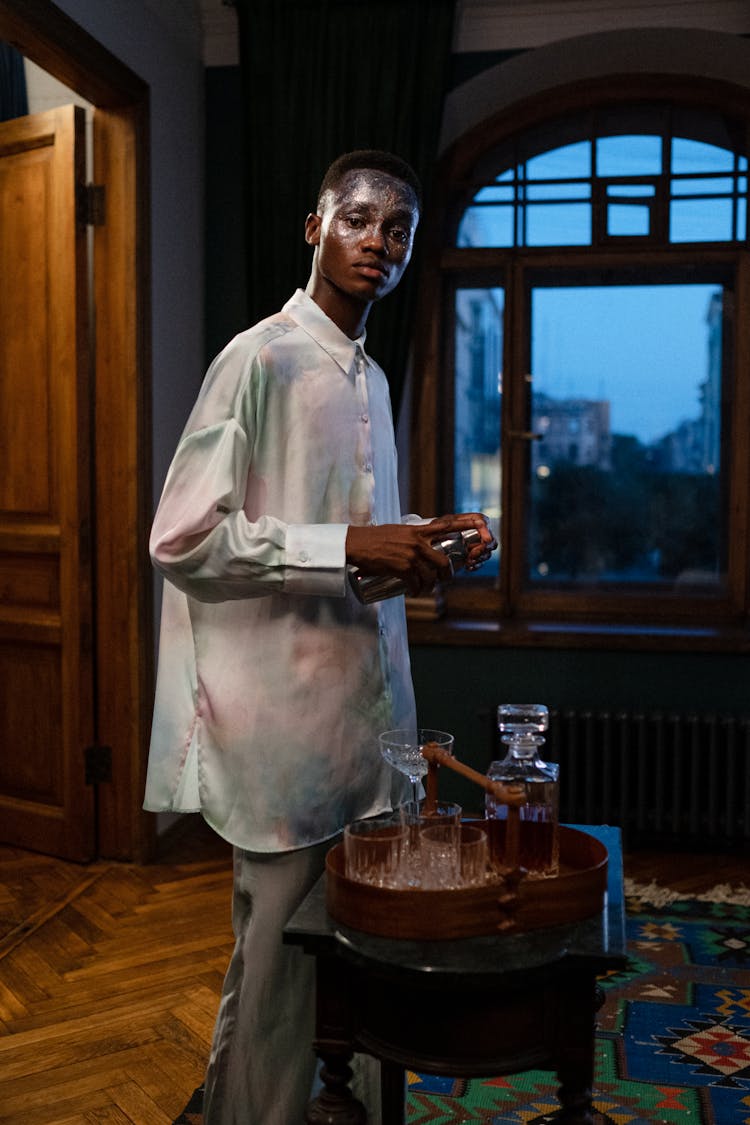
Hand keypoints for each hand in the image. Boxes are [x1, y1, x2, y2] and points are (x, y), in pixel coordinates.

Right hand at [345, 513, 495, 595]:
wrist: (355, 544)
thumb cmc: (373, 538)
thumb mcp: (398, 531)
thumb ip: (412, 537)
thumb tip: (422, 548)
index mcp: (418, 530)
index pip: (447, 525)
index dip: (466, 525)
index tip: (482, 524)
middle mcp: (417, 542)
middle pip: (443, 562)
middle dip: (446, 575)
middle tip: (442, 581)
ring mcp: (410, 555)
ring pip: (430, 576)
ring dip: (429, 587)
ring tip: (422, 590)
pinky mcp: (401, 568)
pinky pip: (415, 584)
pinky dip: (416, 591)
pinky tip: (412, 593)